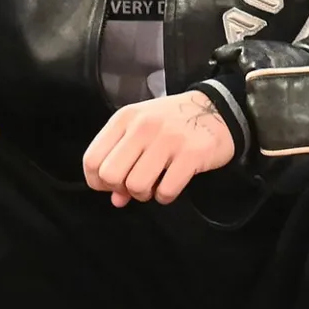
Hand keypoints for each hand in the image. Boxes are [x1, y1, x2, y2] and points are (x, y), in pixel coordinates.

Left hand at [82, 92, 234, 206]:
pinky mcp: (191, 154)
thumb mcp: (141, 132)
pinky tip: (171, 185)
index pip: (92, 159)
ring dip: (144, 194)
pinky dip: (165, 196)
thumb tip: (116, 199)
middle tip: (135, 185)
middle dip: (120, 188)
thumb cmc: (172, 122)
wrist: (216, 109)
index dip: (97, 181)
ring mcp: (168, 139)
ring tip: (155, 185)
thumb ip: (122, 161)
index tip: (112, 185)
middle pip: (110, 175)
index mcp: (124, 118)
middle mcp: (142, 126)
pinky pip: (166, 191)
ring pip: (136, 185)